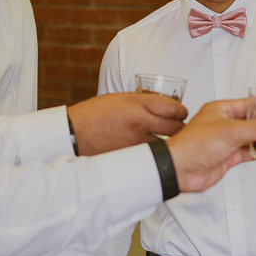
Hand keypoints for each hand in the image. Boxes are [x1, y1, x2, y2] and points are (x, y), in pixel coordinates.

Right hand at [67, 93, 187, 155]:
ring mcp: (136, 140)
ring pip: (167, 144)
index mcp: (137, 103)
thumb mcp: (121, 99)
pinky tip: (153, 152)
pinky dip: (155, 154)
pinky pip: (152, 155)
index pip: (174, 108)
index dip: (181, 112)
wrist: (73, 133)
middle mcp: (140, 121)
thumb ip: (143, 103)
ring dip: (171, 143)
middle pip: (176, 127)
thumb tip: (164, 108)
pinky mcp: (131, 156)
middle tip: (180, 129)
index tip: (181, 114)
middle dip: (180, 128)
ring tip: (169, 142)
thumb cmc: (95, 114)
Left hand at [166, 99, 255, 192]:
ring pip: (255, 138)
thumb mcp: (231, 131)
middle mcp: (225, 123)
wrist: (179, 170)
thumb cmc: (193, 145)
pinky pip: (252, 152)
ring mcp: (228, 141)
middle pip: (255, 121)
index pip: (251, 104)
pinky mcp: (229, 157)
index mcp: (222, 109)